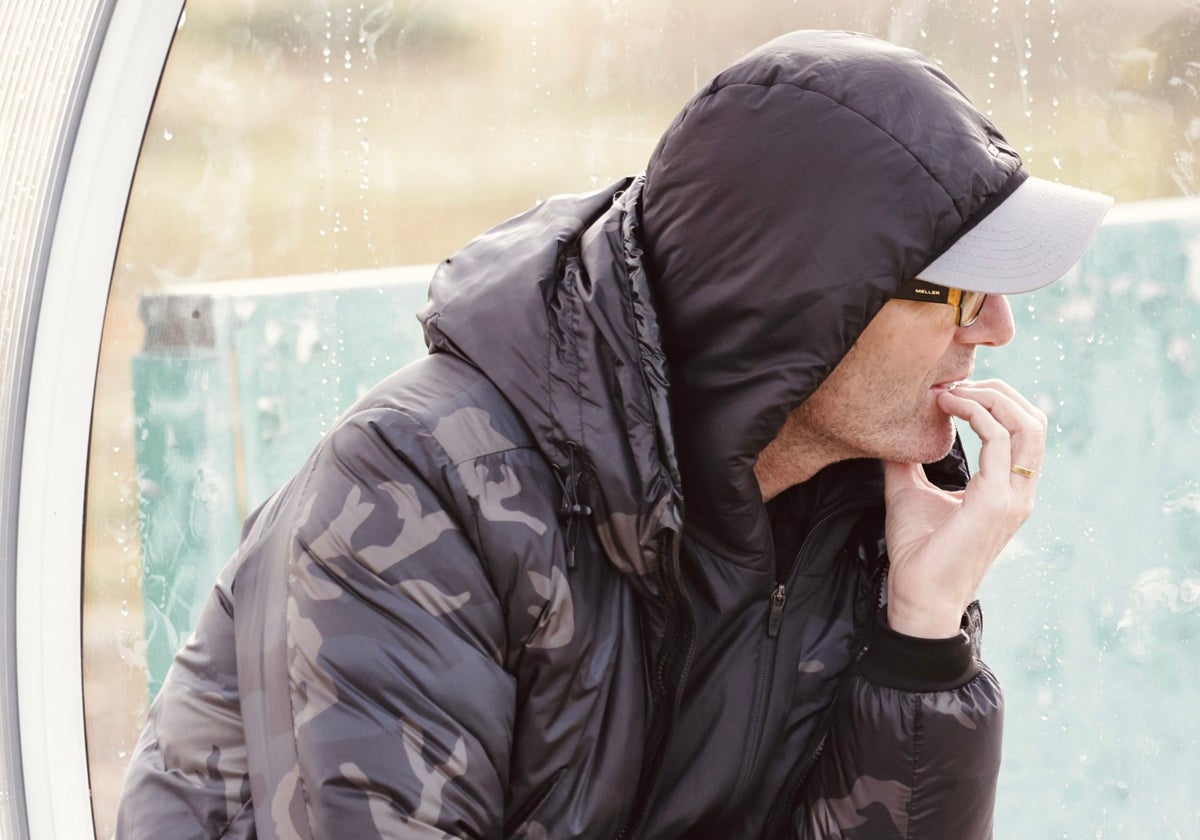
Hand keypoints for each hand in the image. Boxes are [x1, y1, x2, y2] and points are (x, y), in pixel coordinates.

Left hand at [882, 379, 1046, 637]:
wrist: (918, 597)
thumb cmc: (917, 552)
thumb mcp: (910, 492)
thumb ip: (910, 460)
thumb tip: (894, 429)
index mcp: (1007, 490)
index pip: (1022, 429)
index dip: (991, 400)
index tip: (948, 392)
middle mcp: (1019, 492)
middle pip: (1032, 419)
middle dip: (996, 391)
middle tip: (953, 384)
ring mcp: (1014, 497)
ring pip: (1026, 424)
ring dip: (988, 397)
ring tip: (950, 392)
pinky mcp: (996, 501)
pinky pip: (999, 440)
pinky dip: (976, 414)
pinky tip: (947, 408)